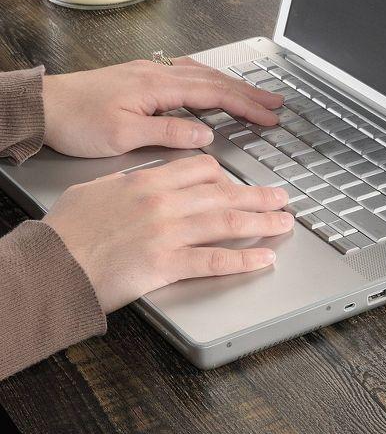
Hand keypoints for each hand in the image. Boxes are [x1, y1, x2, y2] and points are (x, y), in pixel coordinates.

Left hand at [42, 58, 281, 157]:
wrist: (42, 107)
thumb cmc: (76, 121)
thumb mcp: (123, 136)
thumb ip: (168, 133)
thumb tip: (204, 136)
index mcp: (156, 86)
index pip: (214, 94)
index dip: (246, 106)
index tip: (269, 117)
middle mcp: (156, 73)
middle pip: (214, 79)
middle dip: (249, 92)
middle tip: (276, 103)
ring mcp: (148, 73)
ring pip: (202, 74)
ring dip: (232, 85)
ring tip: (255, 96)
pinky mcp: (140, 78)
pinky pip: (186, 74)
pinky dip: (209, 81)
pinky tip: (212, 86)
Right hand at [43, 155, 292, 312]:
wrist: (52, 264)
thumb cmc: (67, 231)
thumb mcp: (96, 190)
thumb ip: (128, 183)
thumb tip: (144, 180)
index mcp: (147, 182)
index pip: (200, 169)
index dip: (227, 176)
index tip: (238, 182)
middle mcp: (163, 203)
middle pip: (223, 193)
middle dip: (259, 196)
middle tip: (281, 198)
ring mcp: (168, 234)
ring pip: (227, 222)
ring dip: (262, 223)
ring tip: (284, 223)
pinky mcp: (168, 265)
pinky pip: (215, 260)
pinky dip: (245, 260)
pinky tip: (264, 259)